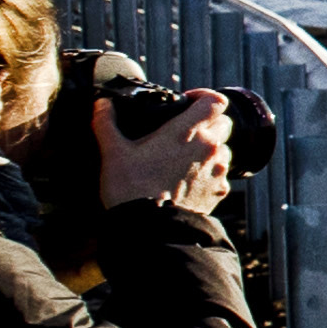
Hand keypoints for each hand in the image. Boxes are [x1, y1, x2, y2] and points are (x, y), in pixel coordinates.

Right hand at [99, 89, 234, 215]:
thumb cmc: (130, 189)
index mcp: (187, 132)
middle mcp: (209, 148)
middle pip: (224, 123)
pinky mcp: (219, 192)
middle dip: (208, 123)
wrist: (148, 230)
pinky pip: (222, 176)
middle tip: (184, 132)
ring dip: (210, 150)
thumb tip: (101, 104)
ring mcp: (218, 171)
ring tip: (184, 159)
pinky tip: (188, 182)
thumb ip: (107, 124)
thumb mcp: (114, 153)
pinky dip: (210, 175)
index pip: (215, 101)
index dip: (205, 97)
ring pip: (225, 149)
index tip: (189, 101)